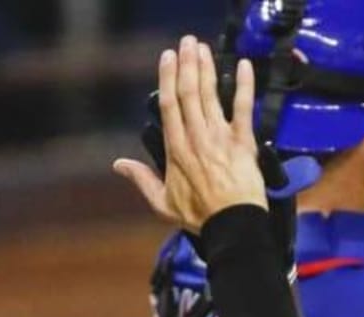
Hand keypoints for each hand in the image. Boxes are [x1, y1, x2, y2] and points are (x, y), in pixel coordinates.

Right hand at [114, 36, 264, 229]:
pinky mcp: (244, 143)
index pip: (169, 105)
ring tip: (203, 48)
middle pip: (189, 93)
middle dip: (187, 64)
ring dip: (207, 68)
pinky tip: (244, 66)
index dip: (168, 78)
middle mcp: (196, 138)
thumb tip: (118, 164)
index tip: (167, 57)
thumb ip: (141, 179)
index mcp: (176, 149)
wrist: (233, 227)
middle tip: (187, 42)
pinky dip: (244, 86)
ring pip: (211, 96)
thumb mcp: (162, 202)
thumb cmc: (199, 217)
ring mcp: (220, 138)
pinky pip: (244, 109)